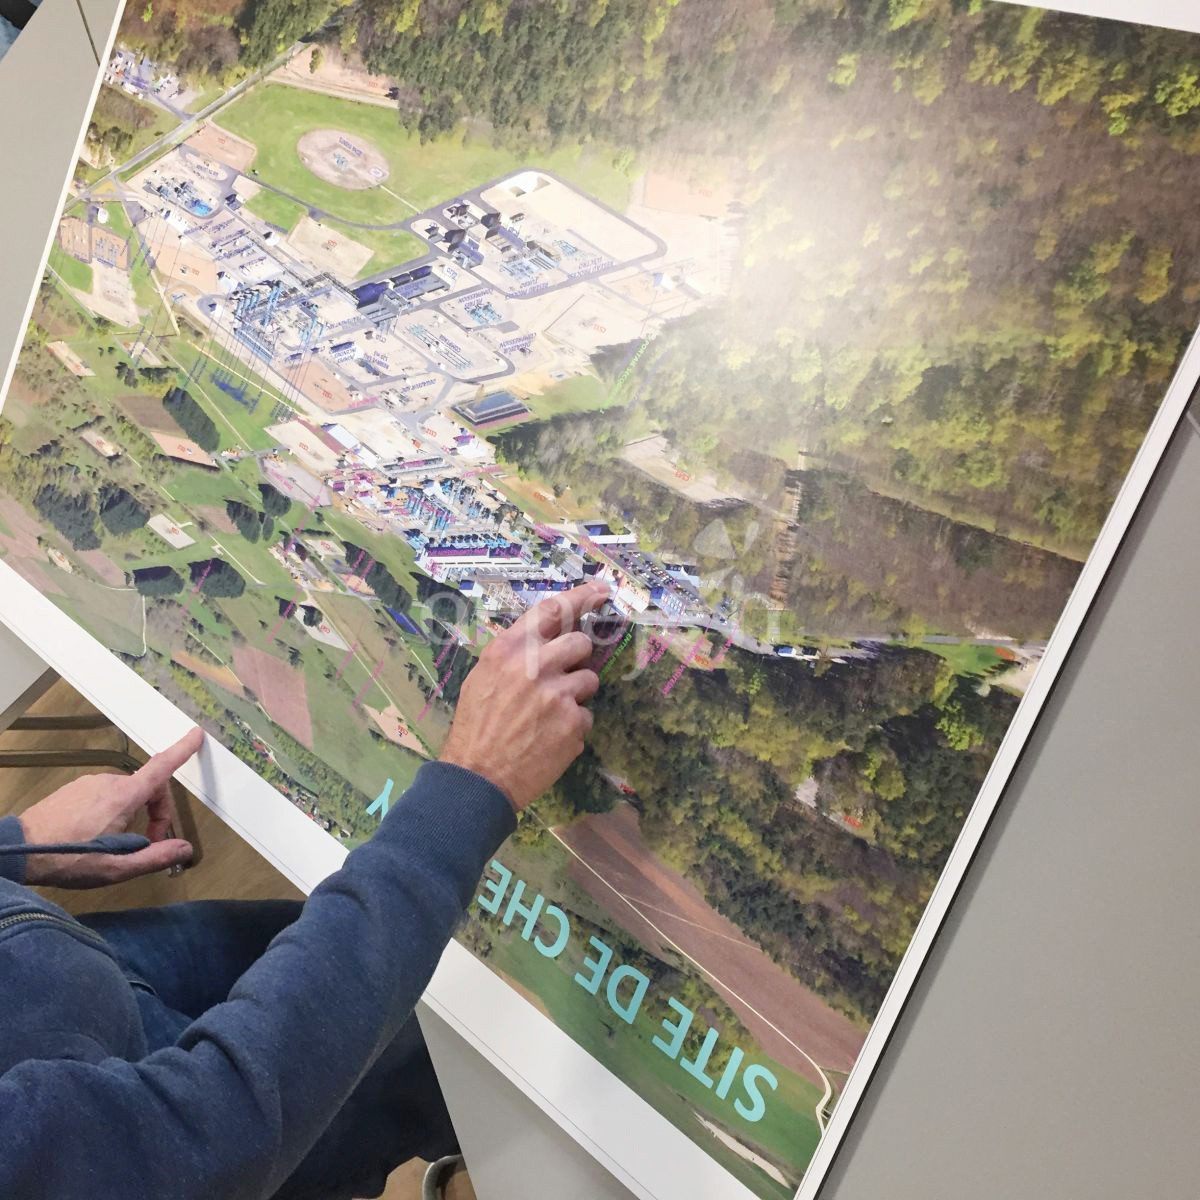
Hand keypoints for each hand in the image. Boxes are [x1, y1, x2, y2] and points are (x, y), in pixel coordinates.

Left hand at [19, 728, 202, 887]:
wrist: (18, 851)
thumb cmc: (69, 860)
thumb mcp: (116, 868)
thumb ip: (154, 857)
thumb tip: (185, 849)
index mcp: (123, 797)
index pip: (161, 768)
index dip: (182, 750)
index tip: (196, 735)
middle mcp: (108, 782)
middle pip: (148, 788)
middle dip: (156, 813)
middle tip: (147, 844)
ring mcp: (89, 783)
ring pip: (127, 793)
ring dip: (133, 814)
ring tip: (117, 844)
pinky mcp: (75, 788)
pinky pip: (106, 794)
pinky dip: (113, 810)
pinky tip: (97, 835)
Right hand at [441, 581, 607, 811]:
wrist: (477, 777)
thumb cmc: (476, 726)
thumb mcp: (484, 677)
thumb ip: (515, 654)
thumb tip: (546, 639)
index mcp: (509, 650)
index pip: (553, 609)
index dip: (582, 597)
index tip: (602, 591)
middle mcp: (534, 665)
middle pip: (580, 642)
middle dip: (578, 657)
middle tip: (562, 675)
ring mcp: (557, 695)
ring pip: (589, 679)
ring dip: (575, 694)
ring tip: (548, 715)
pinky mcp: (573, 724)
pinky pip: (586, 715)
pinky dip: (572, 726)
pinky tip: (549, 739)